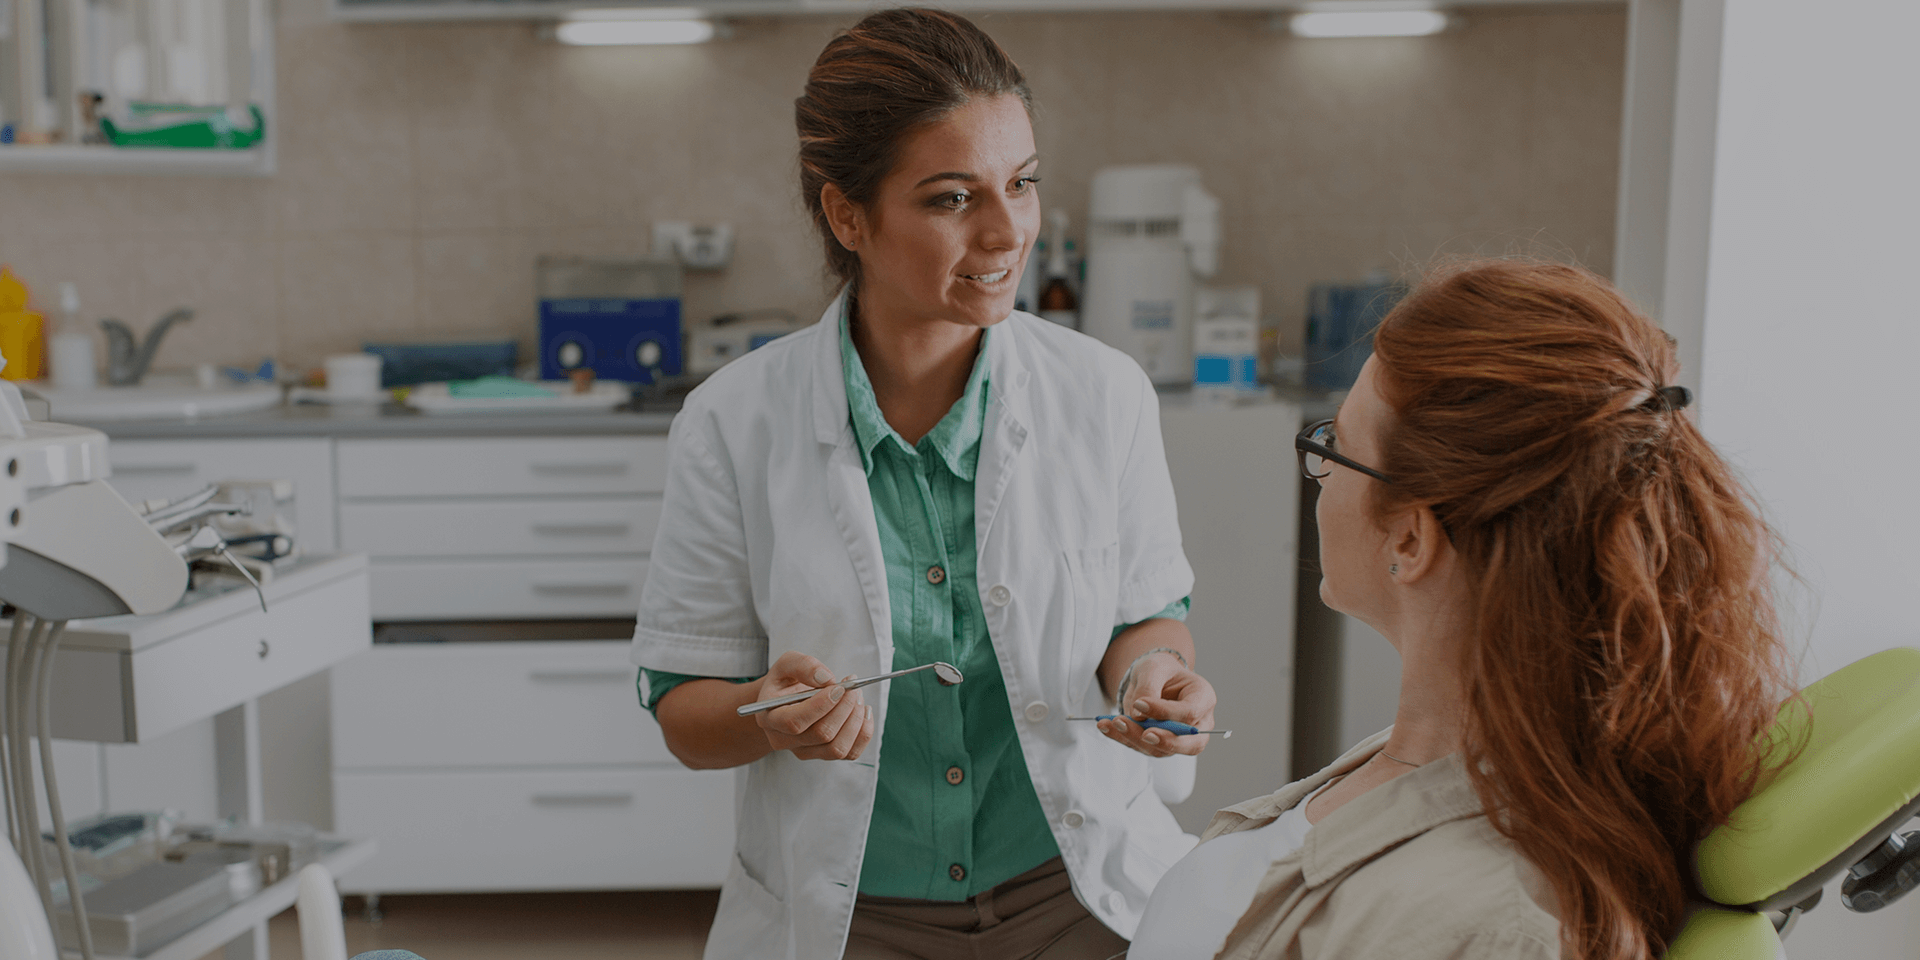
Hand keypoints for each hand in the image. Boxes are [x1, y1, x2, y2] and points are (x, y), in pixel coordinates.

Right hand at [752, 651, 875, 760]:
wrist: (787, 700)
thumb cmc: (786, 682)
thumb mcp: (787, 664)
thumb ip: (803, 665)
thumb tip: (826, 679)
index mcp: (770, 718)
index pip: (794, 722)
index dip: (821, 705)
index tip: (839, 687)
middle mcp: (784, 740)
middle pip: (821, 735)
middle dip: (844, 708)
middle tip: (853, 687)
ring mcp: (805, 751)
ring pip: (837, 748)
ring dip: (855, 720)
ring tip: (857, 697)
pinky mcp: (824, 754)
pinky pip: (851, 753)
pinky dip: (863, 732)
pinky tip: (863, 712)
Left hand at [1097, 652, 1218, 757]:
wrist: (1152, 678)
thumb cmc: (1160, 671)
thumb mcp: (1153, 668)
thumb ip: (1149, 688)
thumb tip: (1138, 715)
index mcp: (1203, 698)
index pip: (1190, 713)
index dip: (1166, 712)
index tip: (1140, 703)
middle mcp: (1197, 724)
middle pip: (1189, 744)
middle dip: (1164, 741)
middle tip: (1143, 734)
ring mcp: (1179, 738)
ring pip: (1161, 750)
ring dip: (1135, 738)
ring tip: (1113, 722)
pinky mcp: (1158, 745)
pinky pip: (1141, 747)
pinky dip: (1121, 738)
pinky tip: (1106, 726)